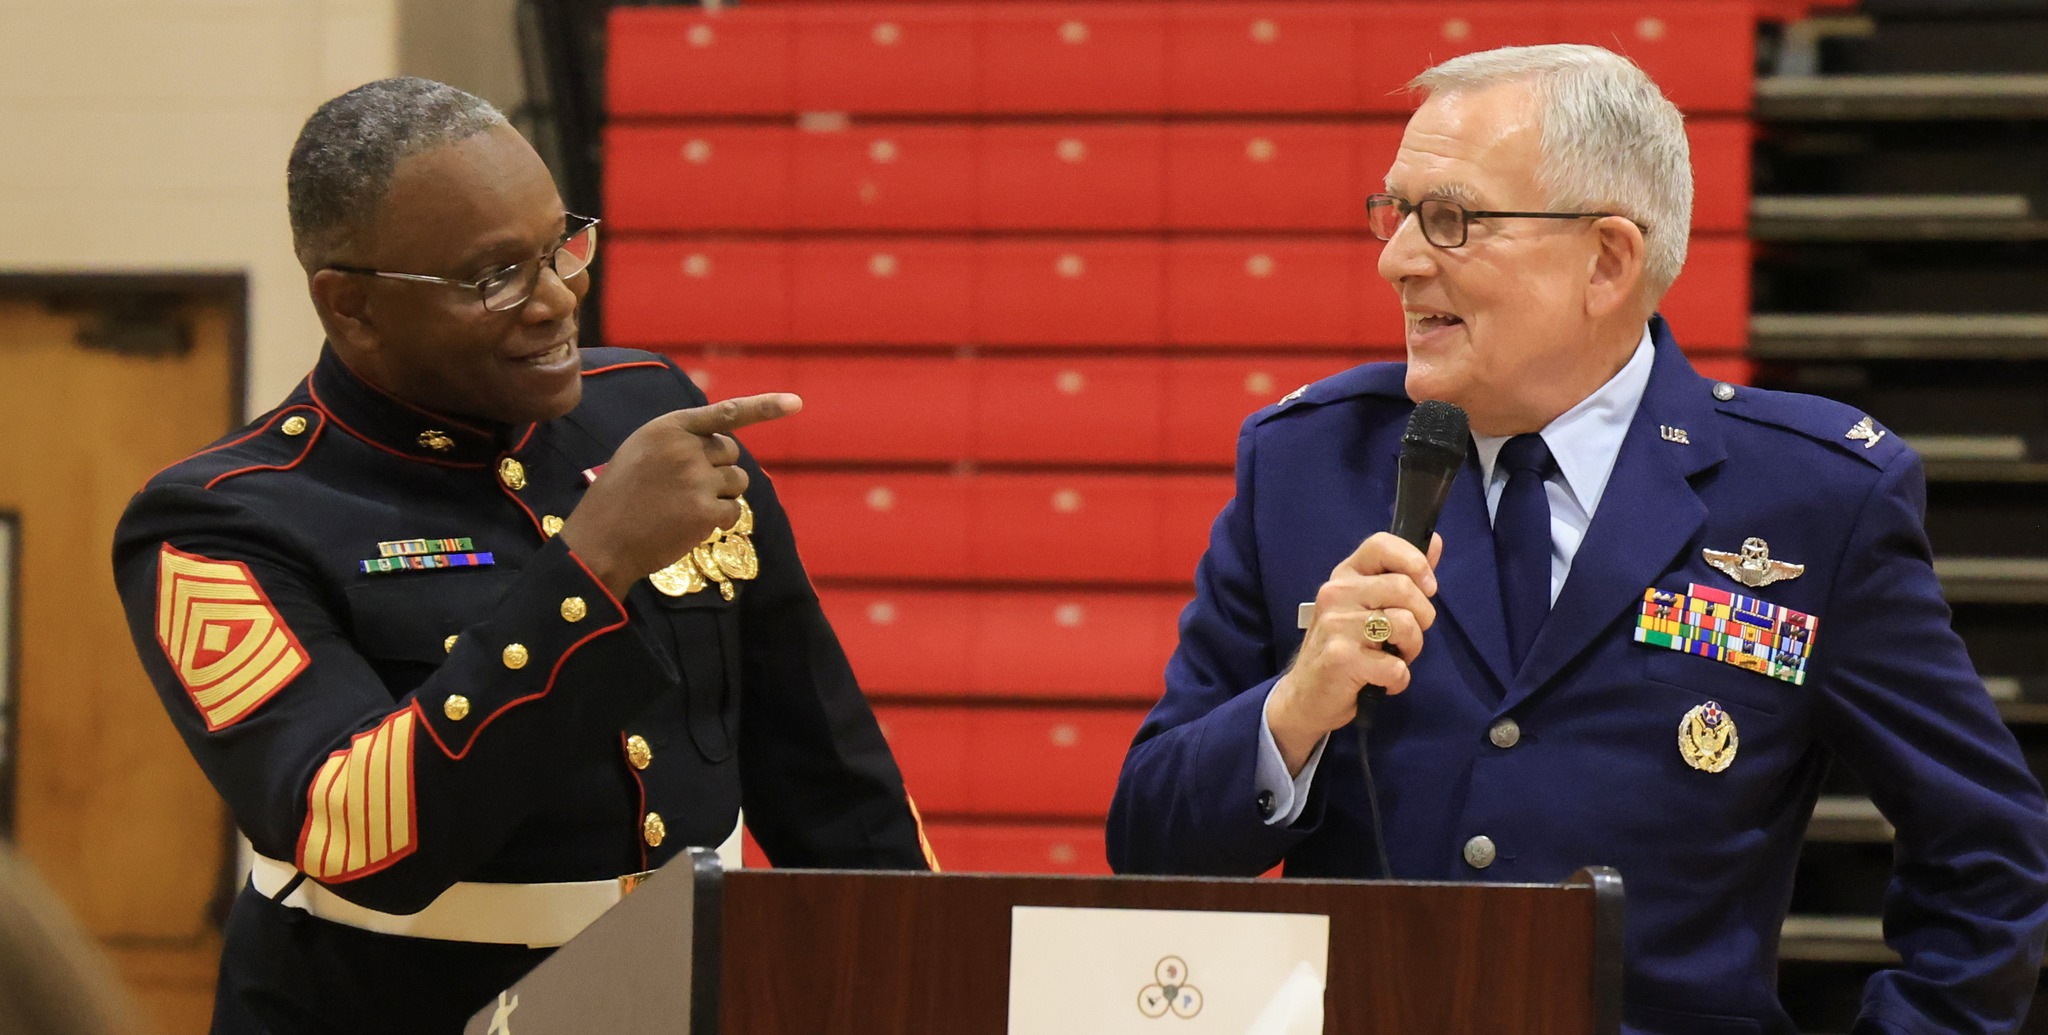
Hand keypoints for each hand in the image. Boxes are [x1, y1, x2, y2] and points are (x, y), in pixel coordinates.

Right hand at [559, 393, 799, 597]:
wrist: (601, 539)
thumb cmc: (620, 495)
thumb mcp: (641, 450)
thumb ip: (680, 440)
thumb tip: (726, 447)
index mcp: (668, 428)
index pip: (725, 413)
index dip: (764, 407)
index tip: (795, 403)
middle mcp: (686, 449)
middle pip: (732, 453)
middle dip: (719, 469)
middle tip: (687, 486)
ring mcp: (697, 480)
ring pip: (738, 482)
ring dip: (722, 494)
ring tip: (686, 505)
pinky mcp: (705, 512)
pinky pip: (733, 511)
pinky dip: (719, 520)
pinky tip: (690, 524)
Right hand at [1266, 532, 1441, 773]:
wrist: (1305, 696)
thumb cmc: (1344, 648)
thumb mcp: (1367, 605)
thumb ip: (1401, 574)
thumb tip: (1434, 541)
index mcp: (1345, 576)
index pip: (1381, 545)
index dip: (1414, 562)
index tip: (1427, 588)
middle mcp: (1336, 593)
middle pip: (1404, 587)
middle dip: (1423, 617)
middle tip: (1407, 637)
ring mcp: (1337, 625)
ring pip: (1405, 624)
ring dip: (1412, 649)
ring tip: (1394, 659)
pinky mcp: (1341, 659)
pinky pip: (1396, 666)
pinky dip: (1398, 680)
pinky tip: (1381, 681)